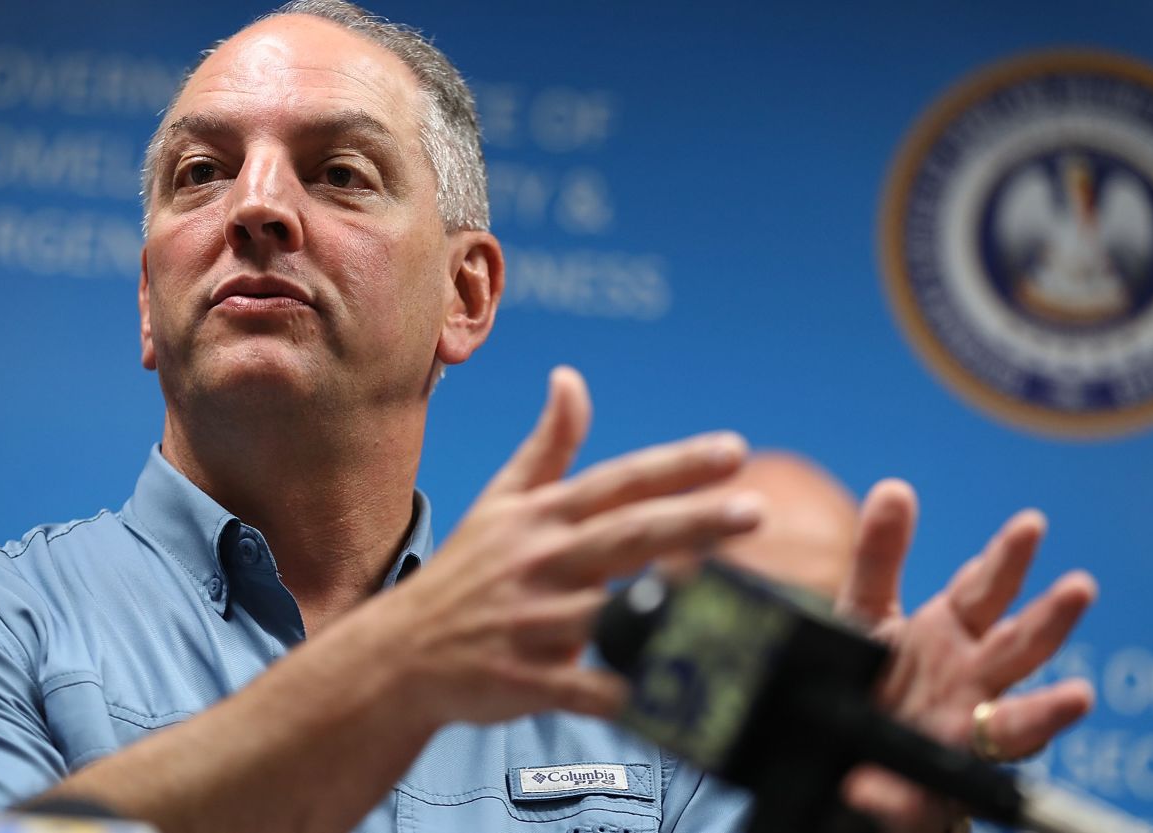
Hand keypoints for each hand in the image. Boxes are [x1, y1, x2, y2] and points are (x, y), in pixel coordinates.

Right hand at [381, 367, 763, 726]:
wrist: (398, 654)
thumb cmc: (465, 575)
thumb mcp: (500, 502)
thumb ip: (548, 446)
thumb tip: (571, 377)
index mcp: (541, 517)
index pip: (618, 482)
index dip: (676, 465)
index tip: (734, 450)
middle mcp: (539, 562)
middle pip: (625, 536)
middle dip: (691, 522)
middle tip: (755, 512)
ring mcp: (528, 621)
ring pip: (606, 612)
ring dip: (664, 608)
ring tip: (731, 604)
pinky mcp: (519, 678)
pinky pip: (579, 687)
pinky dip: (616, 692)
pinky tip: (662, 696)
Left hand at [835, 480, 1096, 830]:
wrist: (850, 751)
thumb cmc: (874, 675)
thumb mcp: (862, 614)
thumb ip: (878, 557)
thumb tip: (897, 488)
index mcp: (952, 633)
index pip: (985, 590)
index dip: (1007, 559)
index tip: (1029, 525)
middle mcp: (971, 680)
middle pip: (1018, 647)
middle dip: (1050, 621)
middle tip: (1079, 589)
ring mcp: (964, 734)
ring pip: (1016, 724)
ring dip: (1047, 713)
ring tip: (1078, 698)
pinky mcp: (934, 787)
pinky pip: (921, 797)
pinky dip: (902, 796)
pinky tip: (880, 787)